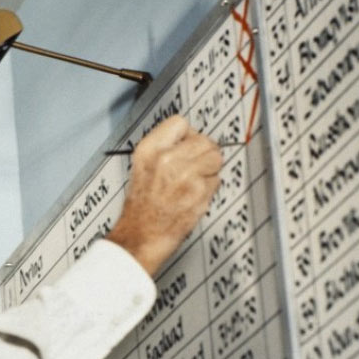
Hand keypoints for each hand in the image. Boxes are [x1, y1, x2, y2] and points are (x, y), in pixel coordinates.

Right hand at [107, 115, 222, 275]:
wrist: (141, 236)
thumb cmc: (141, 207)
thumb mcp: (142, 167)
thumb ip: (164, 149)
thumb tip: (190, 139)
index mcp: (148, 150)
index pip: (180, 123)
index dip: (187, 134)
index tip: (188, 144)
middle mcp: (166, 158)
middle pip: (204, 140)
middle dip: (204, 153)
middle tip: (196, 166)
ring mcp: (185, 174)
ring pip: (215, 159)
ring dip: (209, 171)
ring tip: (193, 183)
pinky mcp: (199, 191)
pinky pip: (216, 181)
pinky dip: (209, 189)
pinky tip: (193, 196)